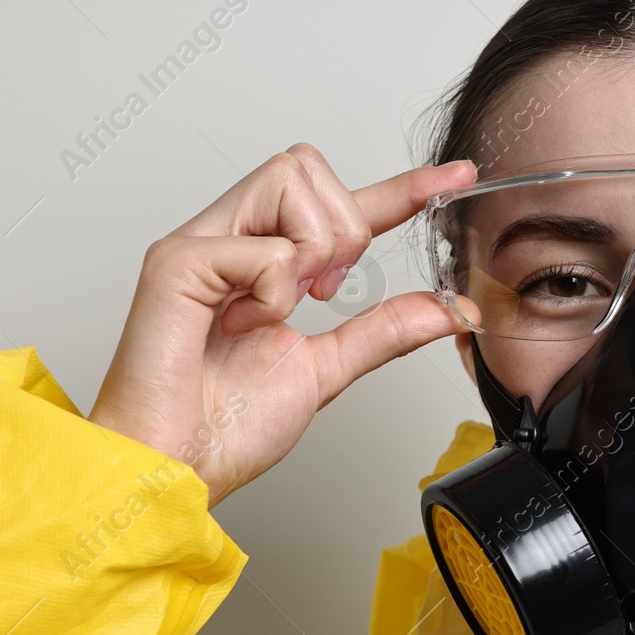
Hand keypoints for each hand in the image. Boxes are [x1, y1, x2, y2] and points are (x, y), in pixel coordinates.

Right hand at [87, 144, 478, 507]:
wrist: (175, 468)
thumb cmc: (224, 426)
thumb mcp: (326, 370)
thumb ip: (382, 332)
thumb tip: (446, 308)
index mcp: (260, 260)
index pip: (339, 203)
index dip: (402, 187)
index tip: (458, 178)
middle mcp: (227, 239)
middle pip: (308, 166)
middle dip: (342, 229)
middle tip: (320, 296)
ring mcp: (199, 243)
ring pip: (288, 178)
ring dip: (311, 252)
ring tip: (275, 310)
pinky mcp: (175, 261)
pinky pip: (264, 247)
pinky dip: (274, 293)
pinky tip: (242, 327)